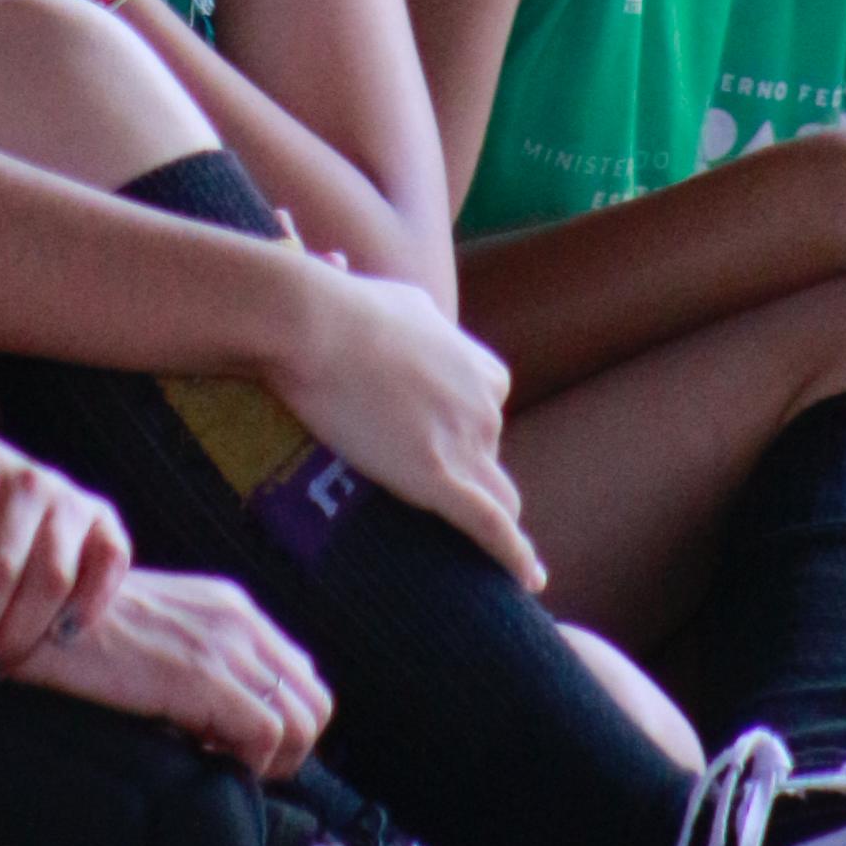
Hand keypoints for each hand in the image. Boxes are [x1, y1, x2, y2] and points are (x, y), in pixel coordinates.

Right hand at [22, 566, 330, 776]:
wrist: (36, 618)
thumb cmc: (83, 637)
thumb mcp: (158, 635)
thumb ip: (200, 660)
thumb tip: (227, 721)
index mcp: (231, 608)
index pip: (301, 675)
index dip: (283, 723)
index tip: (242, 749)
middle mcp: (239, 620)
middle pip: (314, 701)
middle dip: (288, 748)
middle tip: (238, 768)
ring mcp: (224, 644)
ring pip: (300, 721)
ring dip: (270, 760)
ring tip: (221, 767)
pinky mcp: (202, 675)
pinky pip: (265, 734)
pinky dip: (245, 763)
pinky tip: (202, 762)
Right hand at [268, 264, 541, 587]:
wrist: (315, 324)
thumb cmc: (333, 307)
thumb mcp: (376, 294)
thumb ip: (375, 302)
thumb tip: (336, 266)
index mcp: (469, 357)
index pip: (488, 398)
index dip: (466, 423)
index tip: (441, 438)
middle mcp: (480, 397)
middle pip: (489, 449)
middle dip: (469, 472)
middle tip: (432, 496)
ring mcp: (465, 439)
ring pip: (497, 494)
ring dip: (493, 519)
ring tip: (492, 554)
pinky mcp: (441, 477)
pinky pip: (491, 527)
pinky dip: (514, 556)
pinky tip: (529, 579)